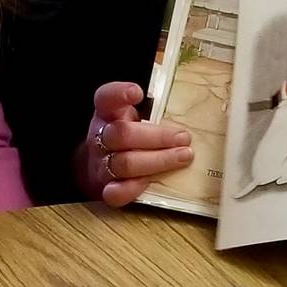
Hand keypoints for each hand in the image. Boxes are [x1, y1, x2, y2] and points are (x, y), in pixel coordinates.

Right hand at [80, 82, 191, 208]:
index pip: (106, 98)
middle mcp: (100, 137)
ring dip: (158, 161)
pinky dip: (133, 189)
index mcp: (108, 114)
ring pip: (124, 163)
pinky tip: (151, 182)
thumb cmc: (128, 137)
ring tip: (183, 157)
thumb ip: (152, 111)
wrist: (98, 167)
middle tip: (183, 138)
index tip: (137, 93)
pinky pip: (115, 193)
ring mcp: (101, 164)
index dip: (119, 94)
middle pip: (121, 134)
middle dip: (157, 137)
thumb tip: (188, 114)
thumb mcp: (134, 116)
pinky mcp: (104, 189)